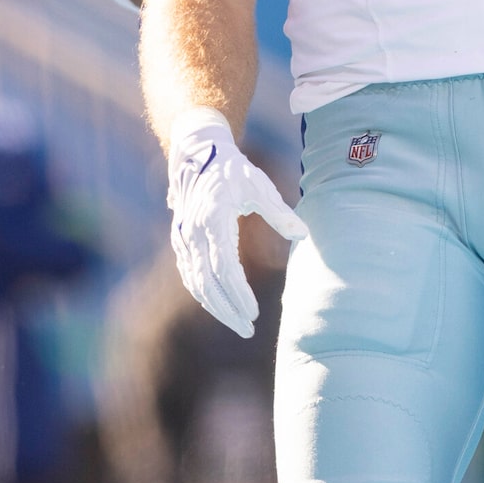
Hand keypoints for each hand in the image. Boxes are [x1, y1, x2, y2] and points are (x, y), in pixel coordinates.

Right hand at [164, 108, 305, 336]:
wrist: (196, 154)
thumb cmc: (232, 169)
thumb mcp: (259, 185)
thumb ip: (279, 212)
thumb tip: (303, 234)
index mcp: (211, 219)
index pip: (224, 267)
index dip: (238, 293)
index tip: (254, 312)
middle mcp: (192, 232)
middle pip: (207, 282)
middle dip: (227, 309)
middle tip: (247, 329)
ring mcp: (182, 238)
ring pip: (195, 282)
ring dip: (216, 306)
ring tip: (238, 323)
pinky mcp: (180, 241)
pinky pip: (189, 274)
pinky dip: (204, 294)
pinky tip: (220, 305)